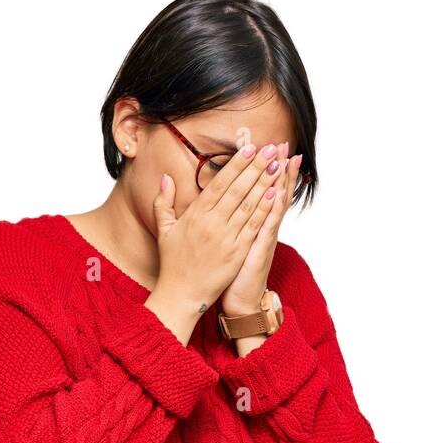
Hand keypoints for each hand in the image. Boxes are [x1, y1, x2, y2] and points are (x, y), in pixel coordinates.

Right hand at [151, 142, 282, 315]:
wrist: (182, 294)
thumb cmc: (173, 262)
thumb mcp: (164, 229)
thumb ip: (164, 202)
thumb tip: (166, 177)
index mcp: (195, 214)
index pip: (219, 183)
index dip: (236, 164)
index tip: (249, 148)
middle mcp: (211, 223)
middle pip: (237, 189)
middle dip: (256, 166)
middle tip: (271, 148)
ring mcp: (226, 237)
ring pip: (248, 204)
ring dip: (264, 183)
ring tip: (278, 164)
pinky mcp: (237, 252)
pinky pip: (253, 227)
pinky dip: (265, 210)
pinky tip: (276, 195)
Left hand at [221, 141, 299, 315]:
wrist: (240, 300)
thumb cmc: (233, 272)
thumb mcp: (231, 242)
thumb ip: (229, 220)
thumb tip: (225, 203)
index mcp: (252, 222)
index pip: (261, 190)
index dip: (264, 170)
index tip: (266, 147)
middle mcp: (263, 227)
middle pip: (273, 191)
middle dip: (277, 168)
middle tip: (283, 144)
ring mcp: (265, 237)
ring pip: (275, 205)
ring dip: (282, 182)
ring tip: (288, 160)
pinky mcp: (262, 249)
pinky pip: (269, 226)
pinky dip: (274, 209)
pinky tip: (277, 193)